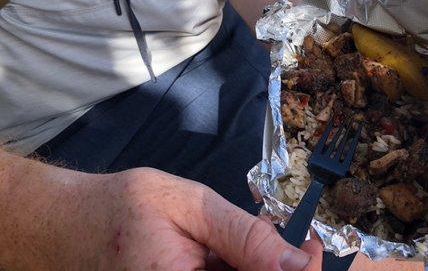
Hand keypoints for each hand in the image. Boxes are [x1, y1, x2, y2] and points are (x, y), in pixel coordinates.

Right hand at [80, 168, 322, 269]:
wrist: (74, 224)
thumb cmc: (124, 208)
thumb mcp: (190, 206)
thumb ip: (244, 236)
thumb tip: (297, 262)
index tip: (310, 249)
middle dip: (274, 266)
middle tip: (290, 241)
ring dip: (253, 264)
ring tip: (236, 239)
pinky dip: (233, 266)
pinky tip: (225, 251)